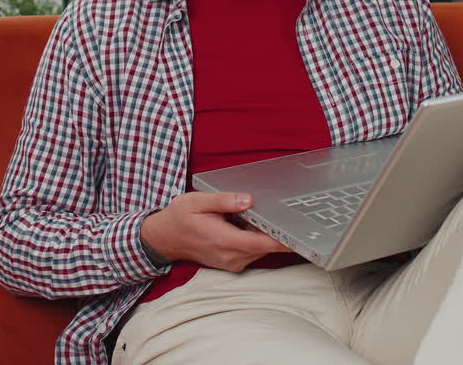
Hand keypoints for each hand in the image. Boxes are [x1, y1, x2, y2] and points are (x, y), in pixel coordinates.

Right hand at [140, 191, 291, 272]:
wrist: (165, 238)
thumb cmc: (180, 218)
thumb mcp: (197, 201)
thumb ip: (224, 200)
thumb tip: (247, 200)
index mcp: (223, 240)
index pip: (260, 243)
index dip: (281, 240)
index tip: (298, 235)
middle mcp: (229, 256)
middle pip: (264, 248)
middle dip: (278, 234)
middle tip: (292, 217)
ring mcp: (230, 262)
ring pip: (259, 251)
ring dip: (266, 236)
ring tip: (267, 217)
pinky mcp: (231, 262)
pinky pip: (251, 252)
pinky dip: (256, 240)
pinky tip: (250, 225)